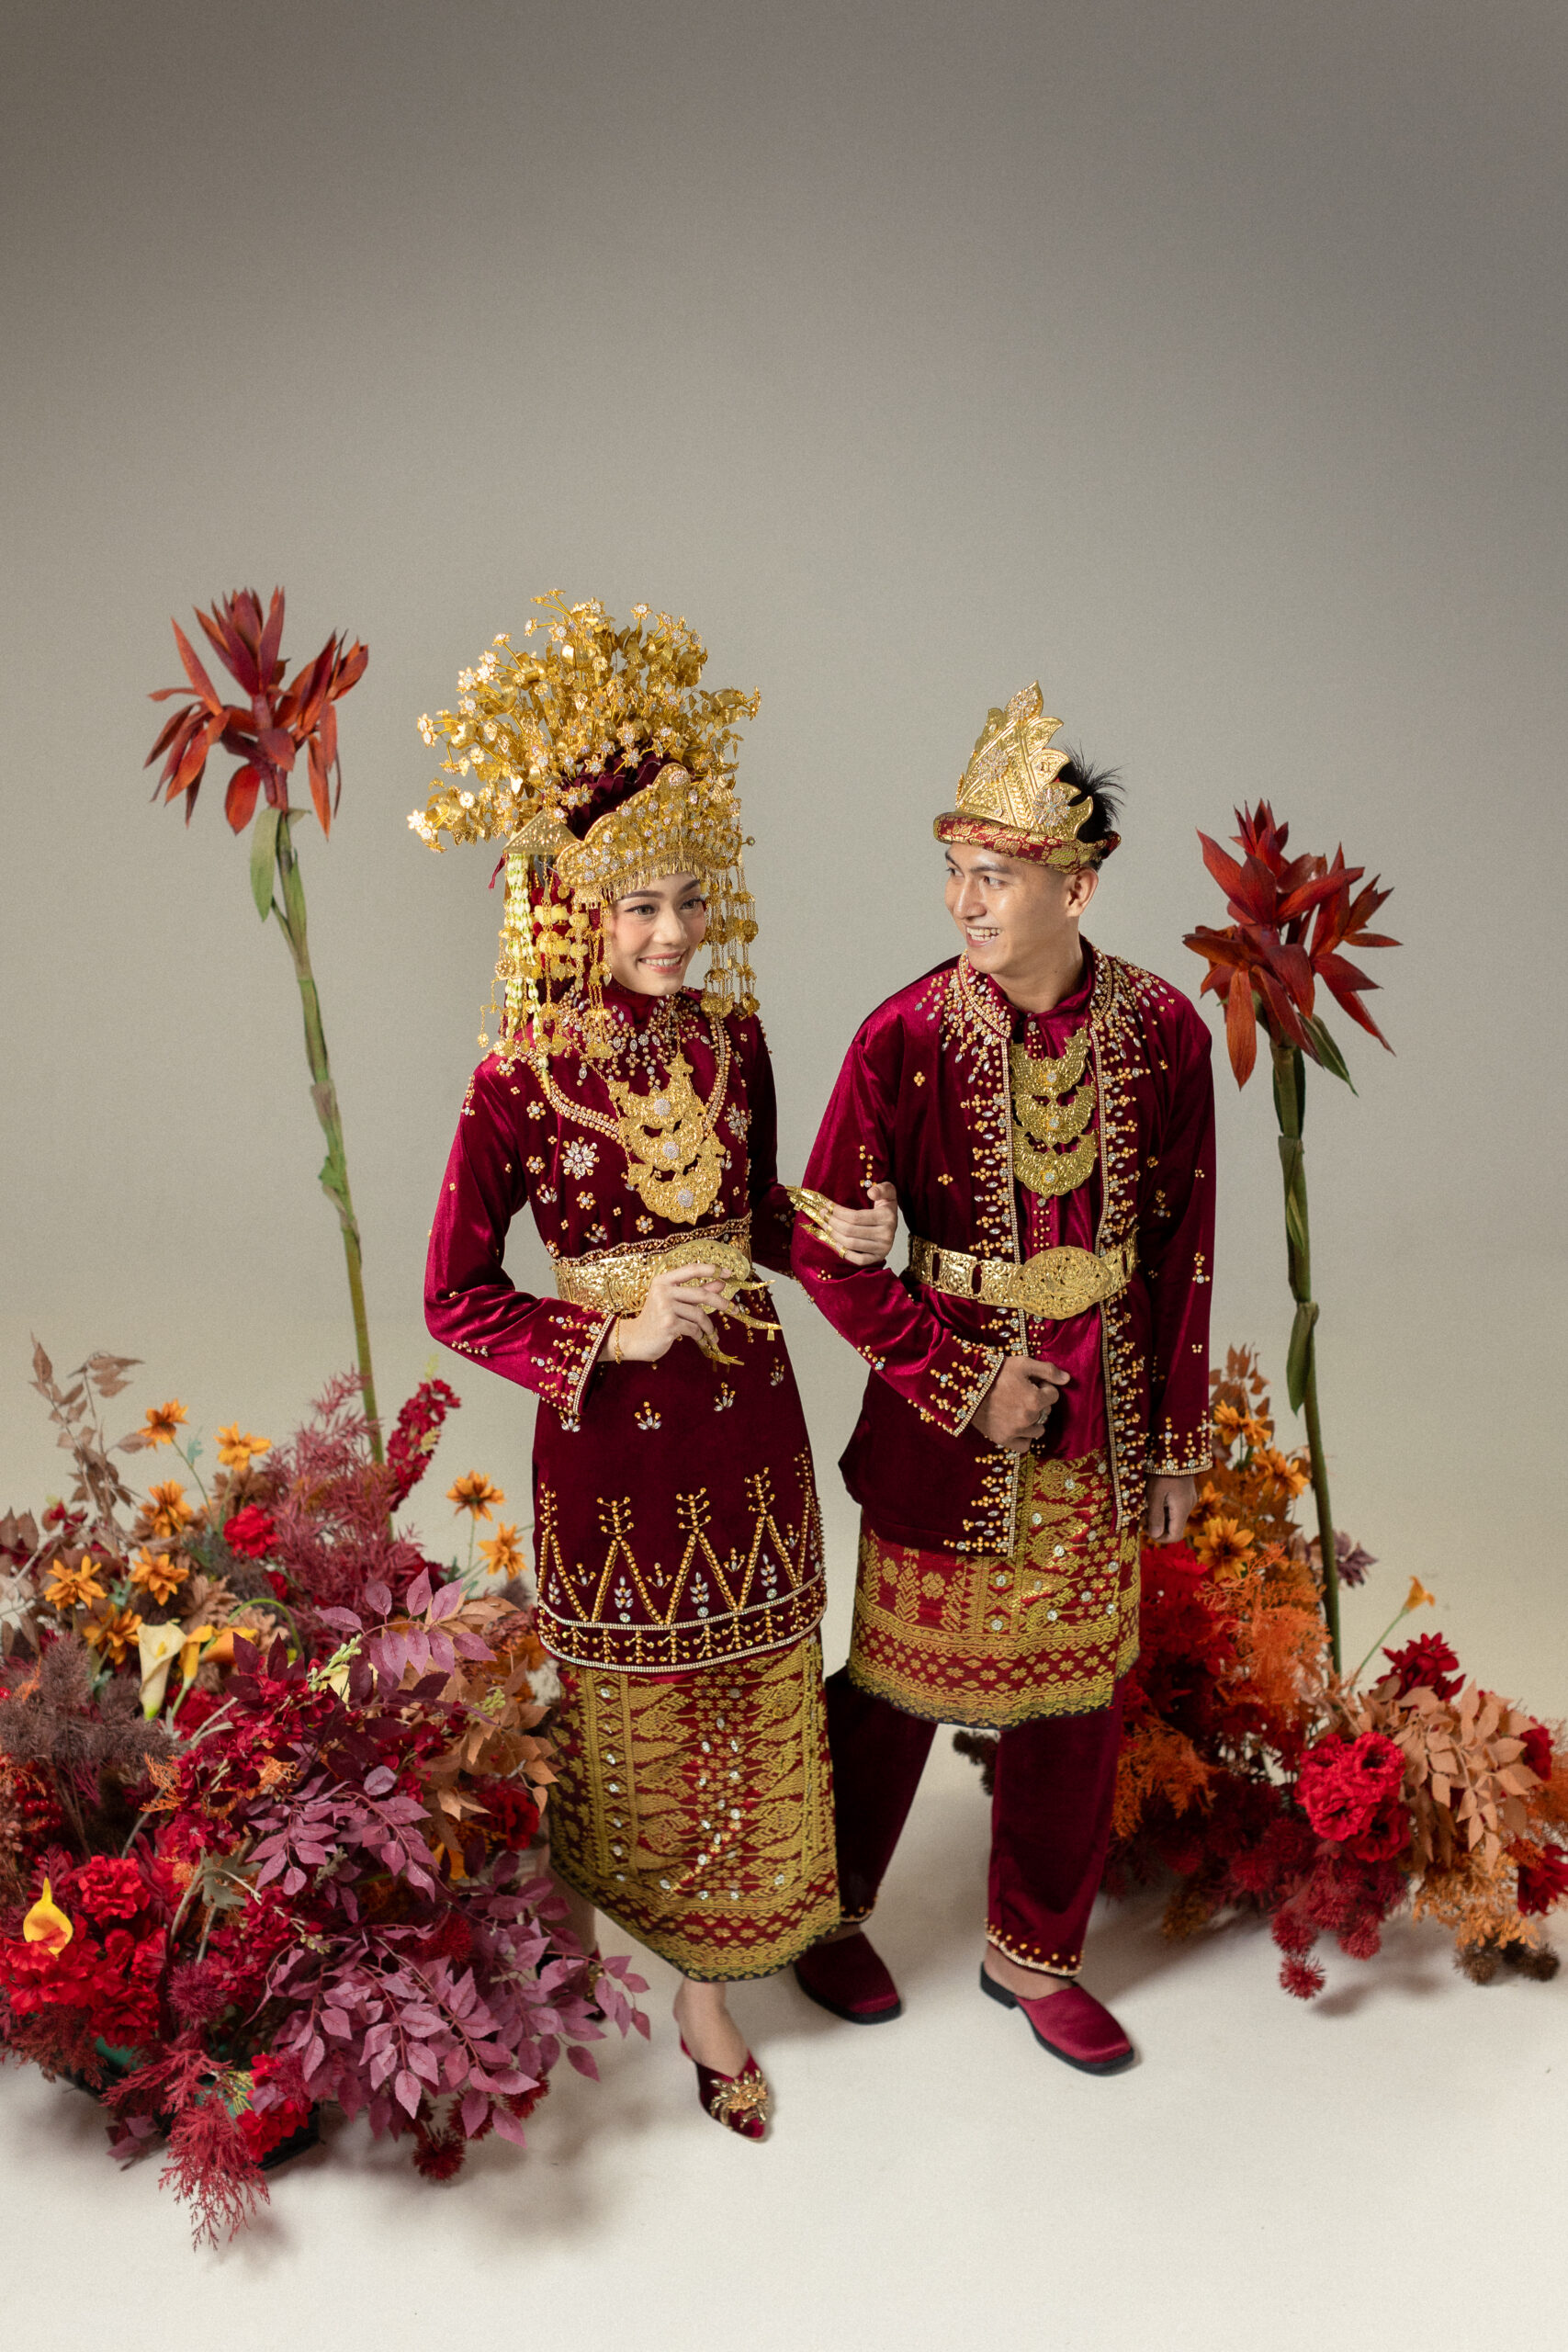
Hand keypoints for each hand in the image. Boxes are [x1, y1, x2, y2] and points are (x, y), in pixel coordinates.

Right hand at [613, 1264, 727, 1362]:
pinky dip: (699, 1334)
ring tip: (710, 1333)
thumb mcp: (674, 1301)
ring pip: (698, 1314)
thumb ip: (696, 1292)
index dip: (712, 1269)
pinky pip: (693, 1328)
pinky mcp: (668, 1324)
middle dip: (721, 1303)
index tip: (729, 1273)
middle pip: (701, 1294)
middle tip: (734, 1309)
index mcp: (663, 1281)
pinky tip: (699, 1338)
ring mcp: (664, 1307)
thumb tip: (720, 1283)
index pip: (691, 1269)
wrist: (634, 1339)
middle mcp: (663, 1291)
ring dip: (708, 1326)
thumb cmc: (656, 1319)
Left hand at [825, 1180, 898, 1266]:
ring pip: (851, 1244)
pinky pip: (858, 1259)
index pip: (855, 1217)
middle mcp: (886, 1234)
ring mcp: (883, 1248)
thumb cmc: (885, 1207)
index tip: (826, 1206)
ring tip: (826, 1226)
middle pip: (850, 1230)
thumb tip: (871, 1192)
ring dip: (834, 1235)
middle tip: (822, 1215)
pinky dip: (845, 1252)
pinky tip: (836, 1243)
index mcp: (887, 1217)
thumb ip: (882, 1189)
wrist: (894, 1223)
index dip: (837, 1212)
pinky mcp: (878, 1257)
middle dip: (832, 1222)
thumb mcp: (888, 1192)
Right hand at [973, 1356, 1069, 1453]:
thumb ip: (1048, 1370)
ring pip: (1038, 1430)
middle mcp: (1028, 1418)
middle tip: (1021, 1393)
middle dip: (1038, 1403)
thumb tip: (1067, 1379)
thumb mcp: (1023, 1364)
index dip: (1043, 1386)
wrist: (966, 1386)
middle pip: (1046, 1412)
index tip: (1030, 1382)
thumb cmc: (996, 1372)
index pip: (1053, 1395)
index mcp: (1035, 1399)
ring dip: (1033, 1421)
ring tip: (1017, 1408)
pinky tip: (1017, 1426)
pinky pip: (1024, 1445)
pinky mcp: (1004, 1439)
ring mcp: (1016, 1431)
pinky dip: (1024, 1437)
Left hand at [1144, 1475, 1196, 1541]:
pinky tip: (1153, 1495)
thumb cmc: (1162, 1471)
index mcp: (1182, 1510)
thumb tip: (1155, 1535)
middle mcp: (1188, 1507)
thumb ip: (1155, 1516)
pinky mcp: (1185, 1492)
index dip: (1159, 1538)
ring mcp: (1188, 1499)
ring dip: (1159, 1515)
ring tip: (1145, 1503)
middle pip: (1173, 1527)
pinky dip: (1163, 1507)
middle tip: (1142, 1514)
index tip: (1145, 1527)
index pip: (1174, 1537)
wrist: (1176, 1449)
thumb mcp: (1154, 1493)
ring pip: (1173, 1517)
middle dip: (1157, 1525)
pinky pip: (1174, 1507)